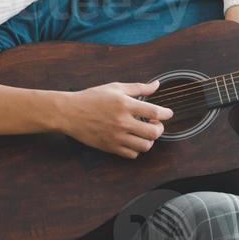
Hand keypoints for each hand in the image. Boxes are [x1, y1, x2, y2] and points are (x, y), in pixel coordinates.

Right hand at [58, 80, 173, 158]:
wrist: (70, 113)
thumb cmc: (92, 98)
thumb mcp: (115, 88)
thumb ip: (138, 87)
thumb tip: (157, 85)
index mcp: (125, 105)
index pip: (154, 112)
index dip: (166, 113)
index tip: (168, 113)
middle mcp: (122, 122)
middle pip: (153, 133)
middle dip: (159, 129)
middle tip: (155, 124)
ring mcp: (116, 136)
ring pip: (145, 146)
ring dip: (149, 140)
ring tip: (144, 133)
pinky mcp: (110, 147)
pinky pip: (132, 154)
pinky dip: (137, 149)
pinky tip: (133, 140)